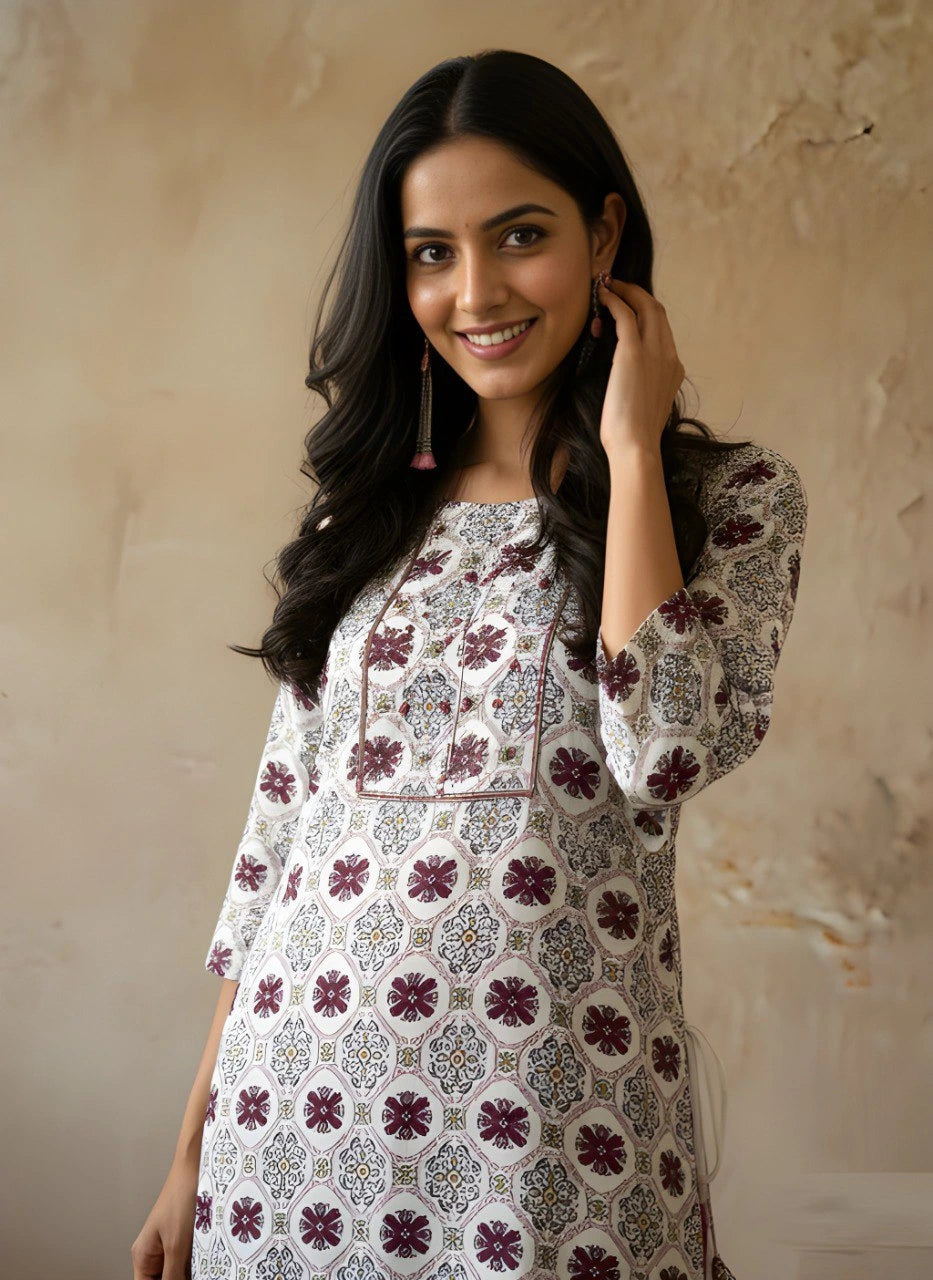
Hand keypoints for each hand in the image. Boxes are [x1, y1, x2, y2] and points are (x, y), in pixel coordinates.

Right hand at [130, 1154, 198, 1279]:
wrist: (197, 1167)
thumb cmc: (182, 1196)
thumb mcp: (176, 1244)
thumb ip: (172, 1275)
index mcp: (143, 1256)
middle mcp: (153, 1252)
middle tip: (194, 1275)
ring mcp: (170, 1245)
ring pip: (177, 1272)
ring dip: (189, 1273)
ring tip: (200, 1268)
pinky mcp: (185, 1238)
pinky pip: (188, 1261)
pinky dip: (196, 1265)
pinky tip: (206, 1263)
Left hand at [595, 277, 684, 456]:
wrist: (636, 447)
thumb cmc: (632, 436)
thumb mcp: (644, 406)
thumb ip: (642, 387)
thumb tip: (624, 381)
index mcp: (674, 369)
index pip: (662, 330)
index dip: (645, 313)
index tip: (628, 306)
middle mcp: (669, 356)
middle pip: (658, 311)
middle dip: (638, 294)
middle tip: (618, 287)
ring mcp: (654, 352)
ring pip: (645, 306)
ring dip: (626, 291)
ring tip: (608, 285)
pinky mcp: (633, 353)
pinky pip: (625, 315)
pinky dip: (614, 300)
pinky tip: (602, 296)